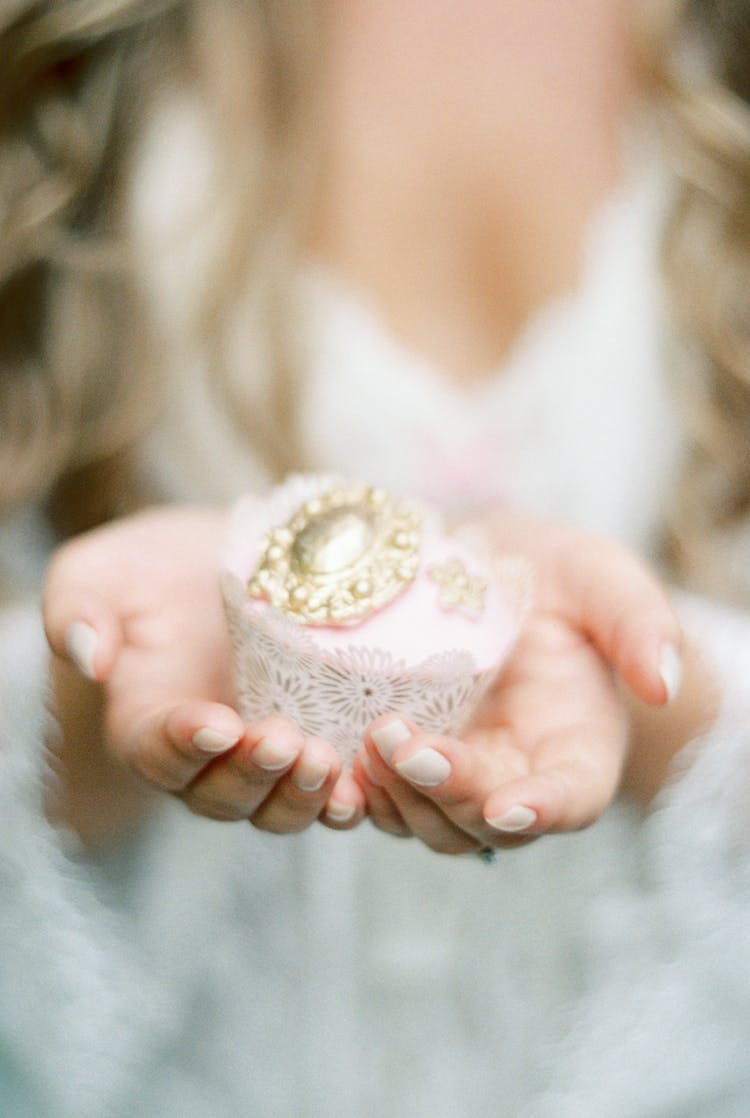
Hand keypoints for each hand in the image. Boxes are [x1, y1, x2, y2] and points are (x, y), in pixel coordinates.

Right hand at [44, 507, 364, 840]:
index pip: (158, 754)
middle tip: (282, 740)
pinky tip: (368, 785)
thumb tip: (87, 655)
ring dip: (302, 797)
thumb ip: (77, 609)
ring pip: (278, 808)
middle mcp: (207, 758)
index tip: (216, 723)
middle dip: (252, 776)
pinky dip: (347, 799)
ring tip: (325, 761)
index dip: (185, 746)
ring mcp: (266, 759)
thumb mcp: (101, 571)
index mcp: (147, 724)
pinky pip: (331, 793)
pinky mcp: (320, 745)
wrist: (232, 556)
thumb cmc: (157, 566)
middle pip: (222, 797)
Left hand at [352, 510, 682, 854]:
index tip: (508, 804)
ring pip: (427, 823)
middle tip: (399, 738)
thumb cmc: (554, 578)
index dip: (544, 809)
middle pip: (485, 820)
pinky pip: (380, 801)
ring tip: (364, 743)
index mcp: (576, 747)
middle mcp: (516, 776)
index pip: (571, 798)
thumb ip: (637, 623)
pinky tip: (326, 763)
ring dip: (395, 797)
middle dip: (445, 790)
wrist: (484, 572)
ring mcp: (456, 776)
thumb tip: (662, 682)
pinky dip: (355, 795)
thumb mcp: (601, 579)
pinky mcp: (403, 765)